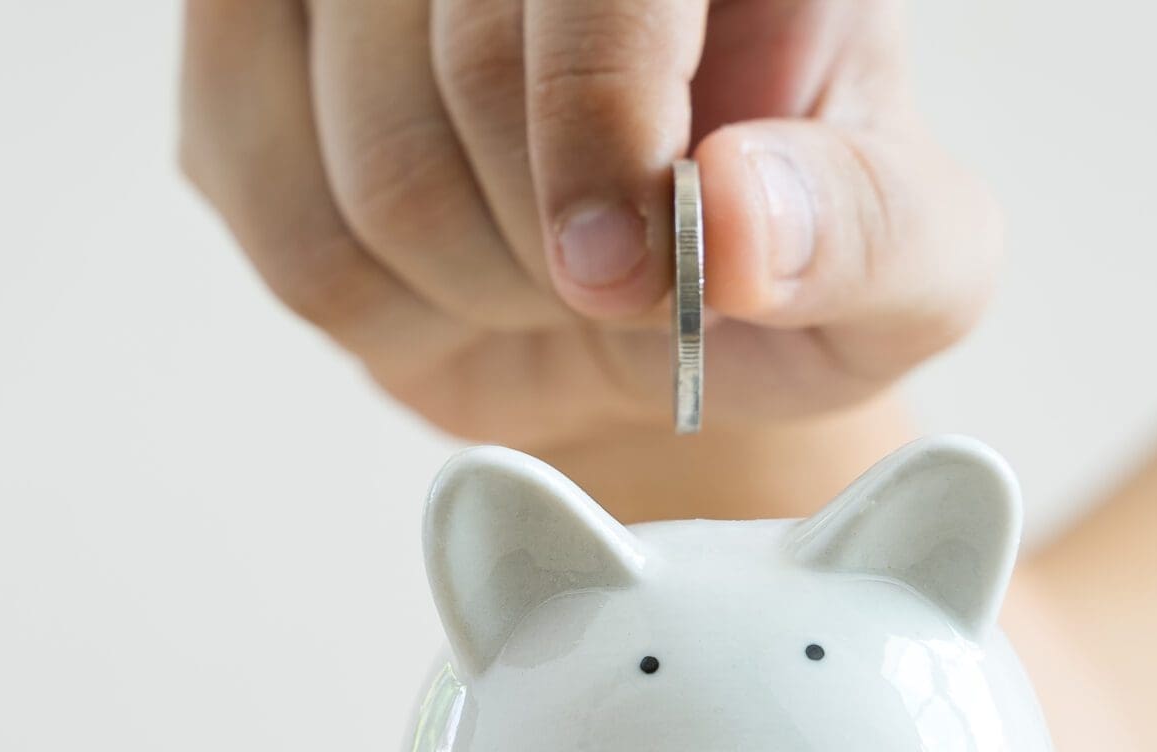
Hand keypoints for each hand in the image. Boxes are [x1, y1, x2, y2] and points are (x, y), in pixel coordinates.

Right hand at [179, 0, 998, 451]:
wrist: (638, 311)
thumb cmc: (779, 262)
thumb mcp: (907, 273)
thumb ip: (870, 235)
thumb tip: (741, 223)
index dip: (599, 124)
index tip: (623, 268)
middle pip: (467, 68)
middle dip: (545, 243)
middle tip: (603, 282)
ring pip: (370, 161)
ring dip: (463, 283)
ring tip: (531, 273)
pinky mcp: (249, 34)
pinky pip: (271, 213)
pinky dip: (368, 299)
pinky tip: (436, 271)